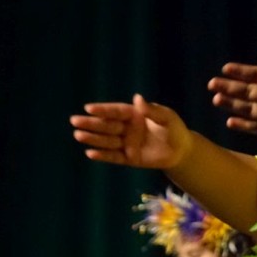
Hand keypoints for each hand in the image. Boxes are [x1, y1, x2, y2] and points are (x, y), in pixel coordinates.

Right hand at [71, 94, 192, 168]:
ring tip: (78, 135)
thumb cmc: (175, 129)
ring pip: (107, 141)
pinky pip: (114, 157)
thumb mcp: (166, 117)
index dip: (103, 110)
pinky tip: (90, 153)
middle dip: (91, 123)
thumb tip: (137, 98)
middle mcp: (127, 128)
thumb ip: (152, 110)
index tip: (88, 108)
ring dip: (93, 139)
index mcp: (134, 114)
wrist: (181, 151)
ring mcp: (127, 143)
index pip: (116, 112)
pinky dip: (103, 156)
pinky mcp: (129, 158)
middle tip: (74, 121)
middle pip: (107, 126)